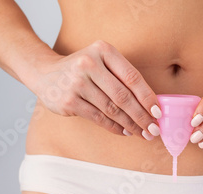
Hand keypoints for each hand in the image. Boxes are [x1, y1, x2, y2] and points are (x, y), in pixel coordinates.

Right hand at [29, 40, 161, 139]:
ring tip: (142, 133)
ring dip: (130, 124)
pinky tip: (124, 132)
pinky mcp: (69, 101)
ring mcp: (77, 83)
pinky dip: (114, 127)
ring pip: (112, 109)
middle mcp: (88, 64)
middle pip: (123, 96)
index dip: (147, 97)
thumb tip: (151, 104)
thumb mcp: (101, 62)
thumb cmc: (82, 70)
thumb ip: (122, 77)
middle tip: (153, 129)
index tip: (158, 112)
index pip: (132, 77)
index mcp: (102, 50)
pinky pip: (98, 118)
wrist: (44, 73)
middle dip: (141, 116)